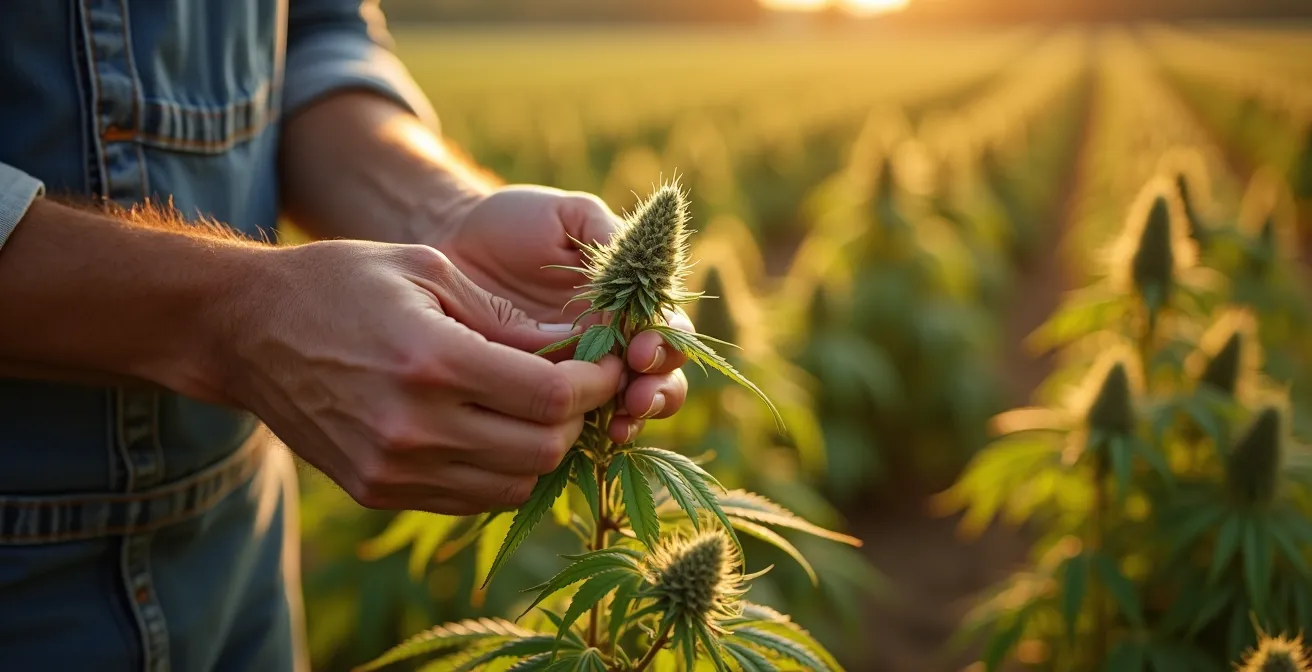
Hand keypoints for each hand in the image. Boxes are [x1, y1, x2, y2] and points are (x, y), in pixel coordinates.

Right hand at [220, 241, 623, 514]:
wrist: (247, 331)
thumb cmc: (342, 282)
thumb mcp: (430, 271)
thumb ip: (507, 320)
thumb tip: (577, 350)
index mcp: (431, 360)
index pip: (552, 396)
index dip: (596, 383)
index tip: (606, 364)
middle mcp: (414, 426)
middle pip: (543, 450)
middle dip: (578, 419)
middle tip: (581, 387)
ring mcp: (394, 467)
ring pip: (514, 484)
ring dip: (542, 449)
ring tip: (541, 409)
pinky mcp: (379, 490)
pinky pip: (472, 498)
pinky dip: (501, 470)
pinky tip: (497, 430)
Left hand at [434, 185, 690, 444]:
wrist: (453, 246)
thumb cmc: (515, 224)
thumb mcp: (568, 217)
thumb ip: (609, 238)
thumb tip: (645, 277)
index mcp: (631, 300)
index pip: (669, 330)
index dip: (665, 344)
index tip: (641, 349)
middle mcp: (617, 342)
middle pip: (660, 378)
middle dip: (658, 392)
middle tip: (638, 397)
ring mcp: (584, 374)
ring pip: (627, 409)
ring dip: (631, 420)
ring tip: (619, 425)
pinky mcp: (545, 398)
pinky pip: (577, 425)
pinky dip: (587, 436)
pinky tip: (584, 440)